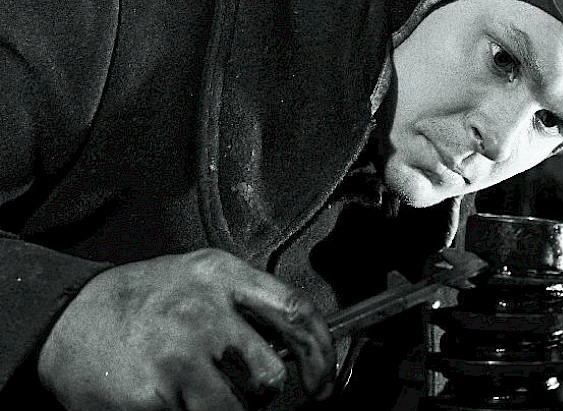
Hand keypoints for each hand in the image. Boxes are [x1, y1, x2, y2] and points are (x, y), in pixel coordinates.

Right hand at [38, 249, 334, 409]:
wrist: (65, 318)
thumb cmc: (142, 299)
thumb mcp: (199, 278)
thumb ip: (247, 304)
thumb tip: (298, 349)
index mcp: (220, 275)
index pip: (297, 313)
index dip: (322, 355)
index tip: (322, 382)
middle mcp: (202, 311)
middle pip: (269, 373)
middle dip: (259, 390)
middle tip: (233, 385)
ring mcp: (175, 355)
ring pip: (237, 408)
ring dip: (224, 408)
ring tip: (195, 390)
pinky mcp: (150, 396)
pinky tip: (167, 397)